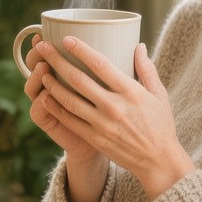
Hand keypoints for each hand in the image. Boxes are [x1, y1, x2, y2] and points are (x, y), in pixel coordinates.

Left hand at [34, 38, 194, 199]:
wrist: (158, 162)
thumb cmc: (161, 125)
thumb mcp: (159, 95)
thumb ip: (147, 69)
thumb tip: (138, 45)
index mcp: (131, 92)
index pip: (101, 64)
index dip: (81, 50)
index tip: (67, 39)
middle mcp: (114, 107)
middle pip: (79, 80)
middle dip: (58, 61)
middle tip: (43, 48)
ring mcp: (102, 124)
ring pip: (70, 101)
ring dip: (53, 85)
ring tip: (41, 72)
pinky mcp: (95, 138)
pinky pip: (70, 121)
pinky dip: (56, 108)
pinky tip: (46, 98)